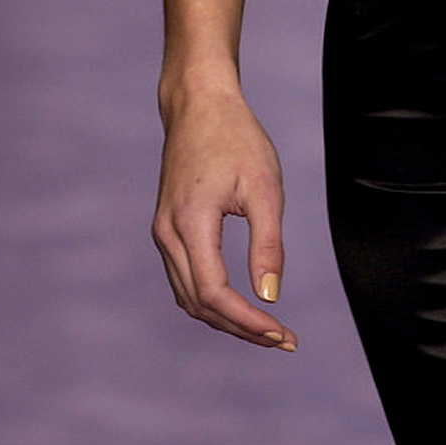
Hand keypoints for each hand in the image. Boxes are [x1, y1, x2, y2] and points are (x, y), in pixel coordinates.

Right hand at [152, 86, 296, 349]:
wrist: (199, 104)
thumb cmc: (237, 138)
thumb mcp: (264, 186)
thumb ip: (268, 242)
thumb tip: (270, 296)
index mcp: (190, 224)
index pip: (214, 294)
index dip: (248, 321)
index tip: (281, 333)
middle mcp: (168, 234)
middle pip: (199, 304)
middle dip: (240, 328)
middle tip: (282, 340)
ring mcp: (163, 232)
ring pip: (188, 297)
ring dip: (225, 319)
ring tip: (266, 329)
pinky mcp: (167, 228)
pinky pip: (185, 279)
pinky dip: (211, 300)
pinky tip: (240, 304)